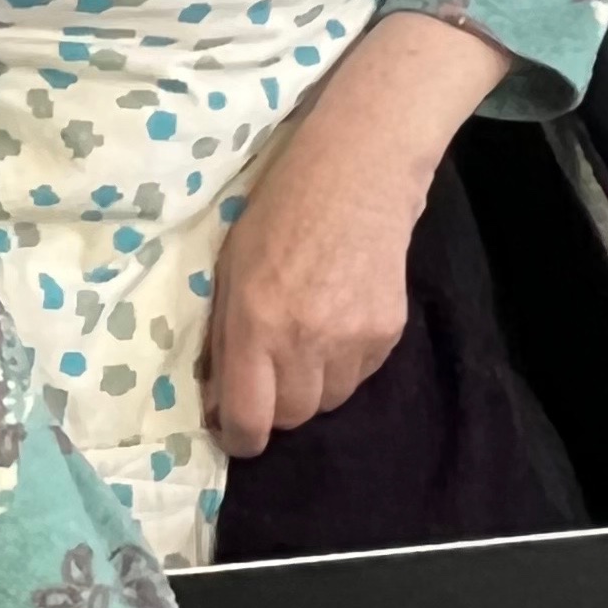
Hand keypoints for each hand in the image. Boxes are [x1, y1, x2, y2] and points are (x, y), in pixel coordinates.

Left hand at [205, 11, 509, 456]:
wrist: (359, 170)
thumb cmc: (279, 210)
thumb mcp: (230, 269)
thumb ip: (225, 337)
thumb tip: (220, 399)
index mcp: (258, 323)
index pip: (251, 419)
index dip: (239, 436)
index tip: (233, 428)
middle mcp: (306, 341)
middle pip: (292, 417)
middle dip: (274, 406)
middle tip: (267, 373)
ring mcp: (353, 340)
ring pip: (329, 402)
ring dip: (312, 387)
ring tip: (305, 342)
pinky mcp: (388, 333)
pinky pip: (360, 376)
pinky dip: (343, 365)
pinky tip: (337, 322)